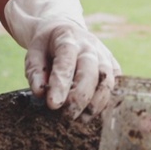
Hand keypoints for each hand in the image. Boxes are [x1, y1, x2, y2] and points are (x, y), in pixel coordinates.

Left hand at [5, 0, 120, 118]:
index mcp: (67, 38)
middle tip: (67, 116)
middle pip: (91, 73)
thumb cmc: (47, 47)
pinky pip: (117, 85)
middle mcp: (90, 46)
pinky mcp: (114, 65)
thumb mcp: (34, 53)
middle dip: (80, 98)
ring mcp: (105, 55)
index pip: (66, 61)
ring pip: (107, 81)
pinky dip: (107, 101)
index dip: (60, 84)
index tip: (53, 104)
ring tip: (81, 119)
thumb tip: (41, 93)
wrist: (65, 30)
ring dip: (95, 104)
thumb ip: (35, 72)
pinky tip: (94, 113)